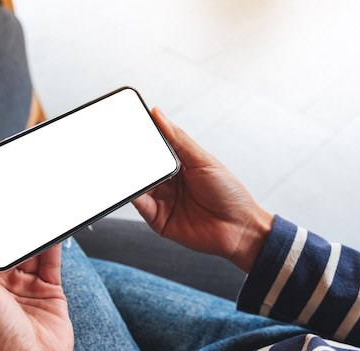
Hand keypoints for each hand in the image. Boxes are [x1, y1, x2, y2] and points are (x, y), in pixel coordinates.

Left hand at [0, 210, 75, 350]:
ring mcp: (26, 286)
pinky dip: (51, 244)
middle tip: (9, 201)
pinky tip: (50, 229)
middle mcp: (1, 284)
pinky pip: (50, 260)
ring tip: (33, 211)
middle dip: (8, 226)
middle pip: (5, 246)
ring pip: (28, 250)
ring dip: (30, 233)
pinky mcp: (49, 289)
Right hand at [133, 108, 272, 271]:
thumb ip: (177, 139)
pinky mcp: (158, 220)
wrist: (239, 228)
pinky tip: (130, 186)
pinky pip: (140, 205)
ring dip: (129, 176)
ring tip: (120, 164)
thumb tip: (157, 113)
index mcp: (179, 165)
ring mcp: (162, 201)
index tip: (129, 124)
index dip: (142, 138)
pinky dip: (132, 195)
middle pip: (143, 167)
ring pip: (138, 185)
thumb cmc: (229, 193)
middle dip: (131, 157)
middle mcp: (168, 183)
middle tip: (120, 145)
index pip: (154, 148)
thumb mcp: (202, 160)